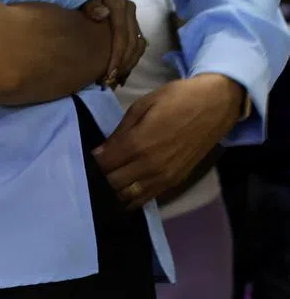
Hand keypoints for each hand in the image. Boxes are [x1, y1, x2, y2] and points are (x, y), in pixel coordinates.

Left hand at [80, 0, 143, 88]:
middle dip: (122, 66)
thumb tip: (102, 14)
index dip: (117, 56)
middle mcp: (129, 11)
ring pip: (137, 48)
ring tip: (113, 82)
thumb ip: (90, 6)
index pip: (122, 34)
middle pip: (132, 43)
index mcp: (118, 4)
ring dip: (127, 67)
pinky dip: (129, 63)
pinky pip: (137, 48)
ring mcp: (132, 19)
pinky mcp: (132, 27)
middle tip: (109, 83)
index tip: (107, 74)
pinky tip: (120, 77)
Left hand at [93, 74, 245, 208]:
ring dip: (113, 193)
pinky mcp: (175, 182)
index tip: (82, 159)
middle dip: (98, 180)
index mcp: (138, 144)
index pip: (104, 165)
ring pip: (130, 197)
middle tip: (89, 172)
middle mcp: (150, 166)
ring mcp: (165, 177)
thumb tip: (98, 153)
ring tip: (103, 184)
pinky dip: (132, 199)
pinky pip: (148, 198)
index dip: (90, 164)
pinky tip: (121, 193)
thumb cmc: (175, 99)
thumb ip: (119, 133)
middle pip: (113, 184)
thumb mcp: (141, 107)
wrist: (215, 106)